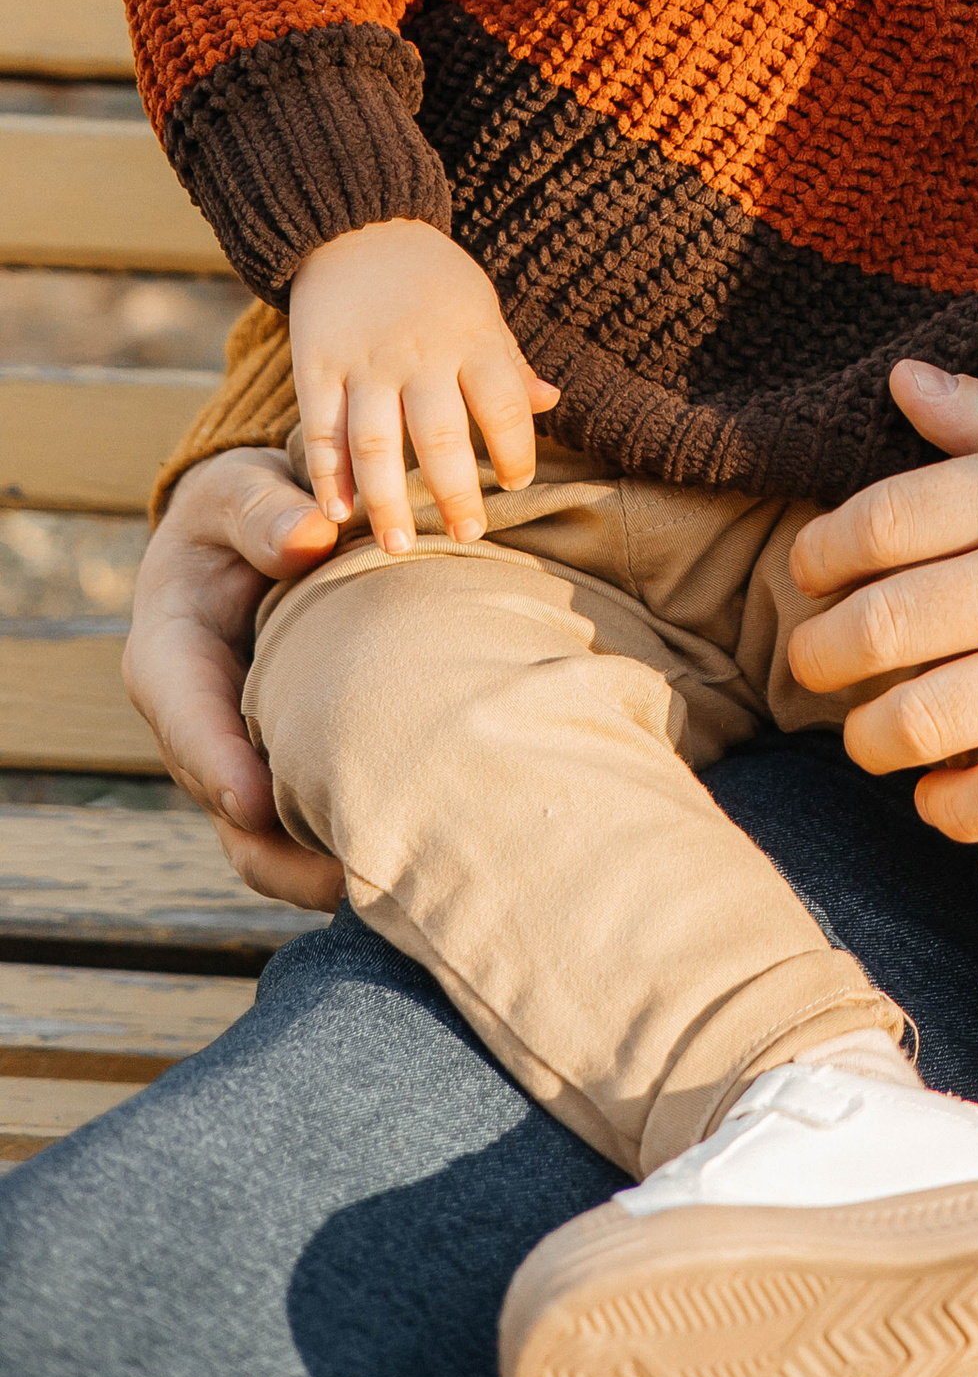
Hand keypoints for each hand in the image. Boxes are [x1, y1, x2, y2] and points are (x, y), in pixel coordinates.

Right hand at [121, 447, 347, 908]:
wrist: (255, 526)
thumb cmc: (239, 507)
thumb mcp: (236, 489)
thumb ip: (263, 509)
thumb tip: (310, 536)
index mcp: (170, 658)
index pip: (188, 721)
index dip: (219, 765)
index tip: (253, 803)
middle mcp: (200, 721)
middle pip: (226, 803)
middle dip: (277, 850)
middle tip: (344, 877)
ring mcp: (242, 749)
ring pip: (266, 832)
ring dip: (315, 864)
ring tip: (387, 887)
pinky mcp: (286, 757)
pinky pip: (306, 813)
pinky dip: (344, 836)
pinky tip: (408, 853)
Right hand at [289, 219, 556, 552]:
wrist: (356, 226)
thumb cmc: (431, 278)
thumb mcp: (481, 306)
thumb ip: (508, 360)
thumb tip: (551, 402)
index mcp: (470, 336)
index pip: (503, 404)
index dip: (515, 449)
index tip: (517, 483)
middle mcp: (418, 352)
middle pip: (440, 434)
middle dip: (455, 492)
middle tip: (467, 535)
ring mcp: (363, 360)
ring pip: (374, 441)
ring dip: (386, 500)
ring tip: (398, 546)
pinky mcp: (316, 365)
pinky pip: (320, 428)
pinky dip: (327, 475)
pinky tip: (338, 512)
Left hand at [785, 367, 977, 843]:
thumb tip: (903, 382)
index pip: (878, 520)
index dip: (820, 552)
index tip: (812, 570)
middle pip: (880, 627)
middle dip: (821, 653)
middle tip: (817, 660)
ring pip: (922, 723)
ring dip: (871, 738)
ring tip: (872, 732)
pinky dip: (951, 806)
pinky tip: (940, 791)